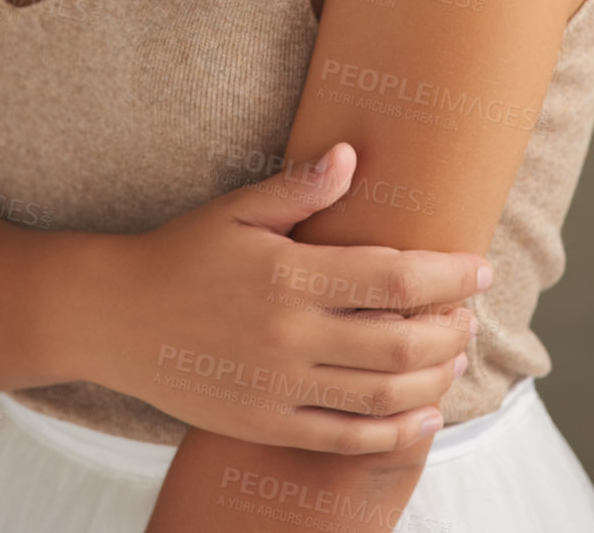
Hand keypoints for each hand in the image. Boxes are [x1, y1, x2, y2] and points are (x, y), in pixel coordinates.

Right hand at [93, 142, 487, 455]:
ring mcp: (278, 386)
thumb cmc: (180, 254)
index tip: (478, 268)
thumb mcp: (236, 210)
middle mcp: (289, 335)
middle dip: (451, 329)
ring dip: (434, 379)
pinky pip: (344, 438)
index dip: (446, 275)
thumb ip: (299, 188)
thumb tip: (351, 155)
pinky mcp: (266, 424)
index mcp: (288, 274)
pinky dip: (394, 432)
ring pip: (382, 394)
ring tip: (456, 359)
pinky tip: (423, 415)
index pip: (392, 277)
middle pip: (400, 341)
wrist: (114, 318)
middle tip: (472, 315)